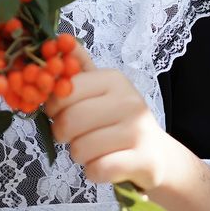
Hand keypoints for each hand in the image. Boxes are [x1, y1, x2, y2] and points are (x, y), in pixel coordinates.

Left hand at [44, 42, 168, 190]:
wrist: (157, 154)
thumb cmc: (118, 118)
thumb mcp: (101, 89)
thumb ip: (79, 67)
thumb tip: (60, 38)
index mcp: (113, 79)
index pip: (65, 90)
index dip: (52, 105)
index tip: (58, 112)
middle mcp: (128, 100)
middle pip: (69, 121)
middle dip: (62, 134)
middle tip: (72, 135)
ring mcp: (138, 131)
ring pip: (80, 149)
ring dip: (79, 155)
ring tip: (92, 149)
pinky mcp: (144, 161)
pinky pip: (98, 170)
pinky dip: (93, 172)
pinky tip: (103, 165)